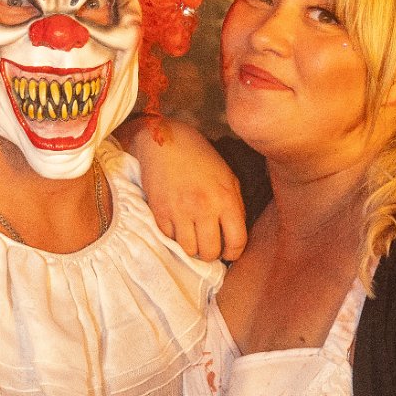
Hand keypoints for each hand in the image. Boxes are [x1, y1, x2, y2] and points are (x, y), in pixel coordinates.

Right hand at [117, 117, 246, 260]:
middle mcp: (203, 207)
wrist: (165, 142)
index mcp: (225, 198)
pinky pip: (169, 239)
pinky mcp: (159, 212)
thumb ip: (235, 206)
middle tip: (208, 244)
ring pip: (189, 250)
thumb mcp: (228, 178)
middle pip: (210, 252)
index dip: (234, 252)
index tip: (228, 251)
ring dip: (192, 247)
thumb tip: (234, 236)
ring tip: (193, 236)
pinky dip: (174, 237)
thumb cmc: (200, 158)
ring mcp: (180, 211)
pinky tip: (178, 225)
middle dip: (211, 253)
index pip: (236, 242)